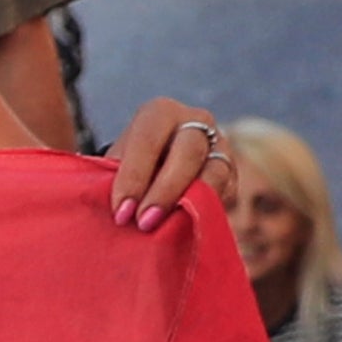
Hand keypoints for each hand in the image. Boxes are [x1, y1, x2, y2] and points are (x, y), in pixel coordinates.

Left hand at [106, 96, 236, 230]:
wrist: (153, 169)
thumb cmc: (125, 167)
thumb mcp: (114, 164)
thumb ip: (110, 178)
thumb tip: (108, 207)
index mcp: (159, 113)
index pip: (148, 140)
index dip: (133, 178)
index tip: (121, 213)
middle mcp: (195, 122)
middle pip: (187, 152)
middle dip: (164, 191)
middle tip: (144, 223)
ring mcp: (220, 144)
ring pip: (214, 172)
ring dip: (191, 203)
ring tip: (167, 228)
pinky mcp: (232, 172)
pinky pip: (226, 191)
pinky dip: (206, 209)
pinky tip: (186, 226)